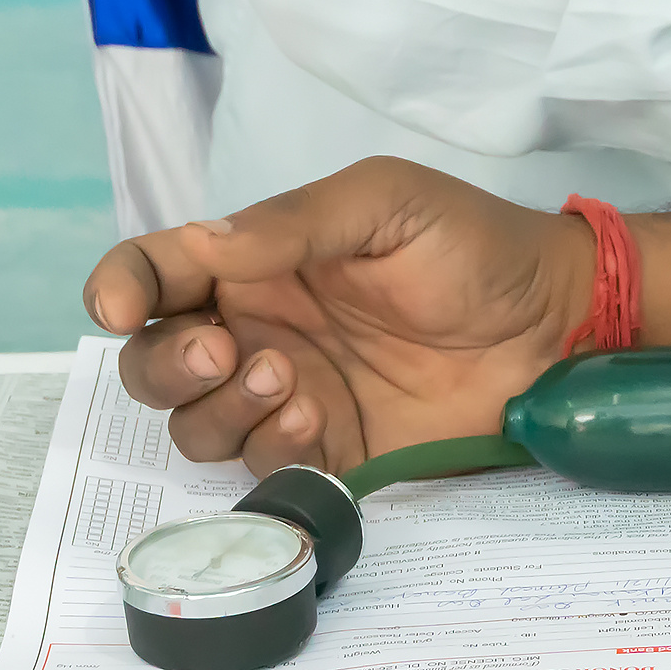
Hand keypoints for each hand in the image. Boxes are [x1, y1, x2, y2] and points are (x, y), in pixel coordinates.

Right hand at [82, 158, 591, 474]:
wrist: (552, 322)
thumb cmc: (472, 245)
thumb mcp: (383, 202)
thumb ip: (292, 223)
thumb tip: (202, 242)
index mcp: (255, 263)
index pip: (154, 275)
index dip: (119, 290)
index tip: (118, 310)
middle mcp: (257, 330)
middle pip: (154, 365)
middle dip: (165, 366)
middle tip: (225, 351)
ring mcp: (290, 396)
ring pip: (196, 426)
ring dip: (221, 408)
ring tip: (294, 380)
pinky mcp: (331, 452)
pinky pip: (264, 467)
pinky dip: (274, 448)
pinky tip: (321, 419)